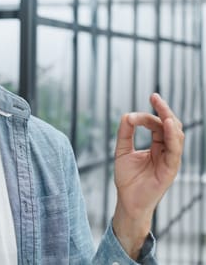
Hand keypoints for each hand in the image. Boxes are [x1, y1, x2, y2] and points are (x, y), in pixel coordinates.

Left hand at [112, 93, 183, 258]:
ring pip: (176, 135)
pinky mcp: (171, 169)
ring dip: (169, 120)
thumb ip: (125, 133)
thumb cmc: (127, 179)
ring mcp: (170, 160)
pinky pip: (174, 150)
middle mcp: (166, 151)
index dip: (148, 115)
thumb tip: (127, 115)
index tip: (134, 113)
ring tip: (161, 109)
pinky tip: (166, 124)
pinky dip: (171, 136)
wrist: (127, 201)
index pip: (157, 125)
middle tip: (154, 97)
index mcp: (157, 146)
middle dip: (164, 110)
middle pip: (171, 126)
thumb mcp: (122, 151)